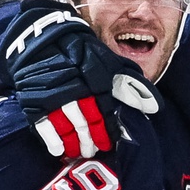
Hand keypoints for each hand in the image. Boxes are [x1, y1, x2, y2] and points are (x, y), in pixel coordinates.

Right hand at [1, 4, 159, 158]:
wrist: (43, 37)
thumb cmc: (82, 52)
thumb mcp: (110, 63)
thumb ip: (132, 85)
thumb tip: (155, 107)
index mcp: (96, 83)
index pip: (105, 115)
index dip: (108, 132)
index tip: (110, 143)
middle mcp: (75, 92)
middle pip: (86, 124)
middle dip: (91, 141)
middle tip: (93, 150)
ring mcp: (53, 97)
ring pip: (66, 127)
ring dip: (74, 144)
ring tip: (78, 151)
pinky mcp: (33, 100)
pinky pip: (42, 125)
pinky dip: (51, 140)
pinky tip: (58, 150)